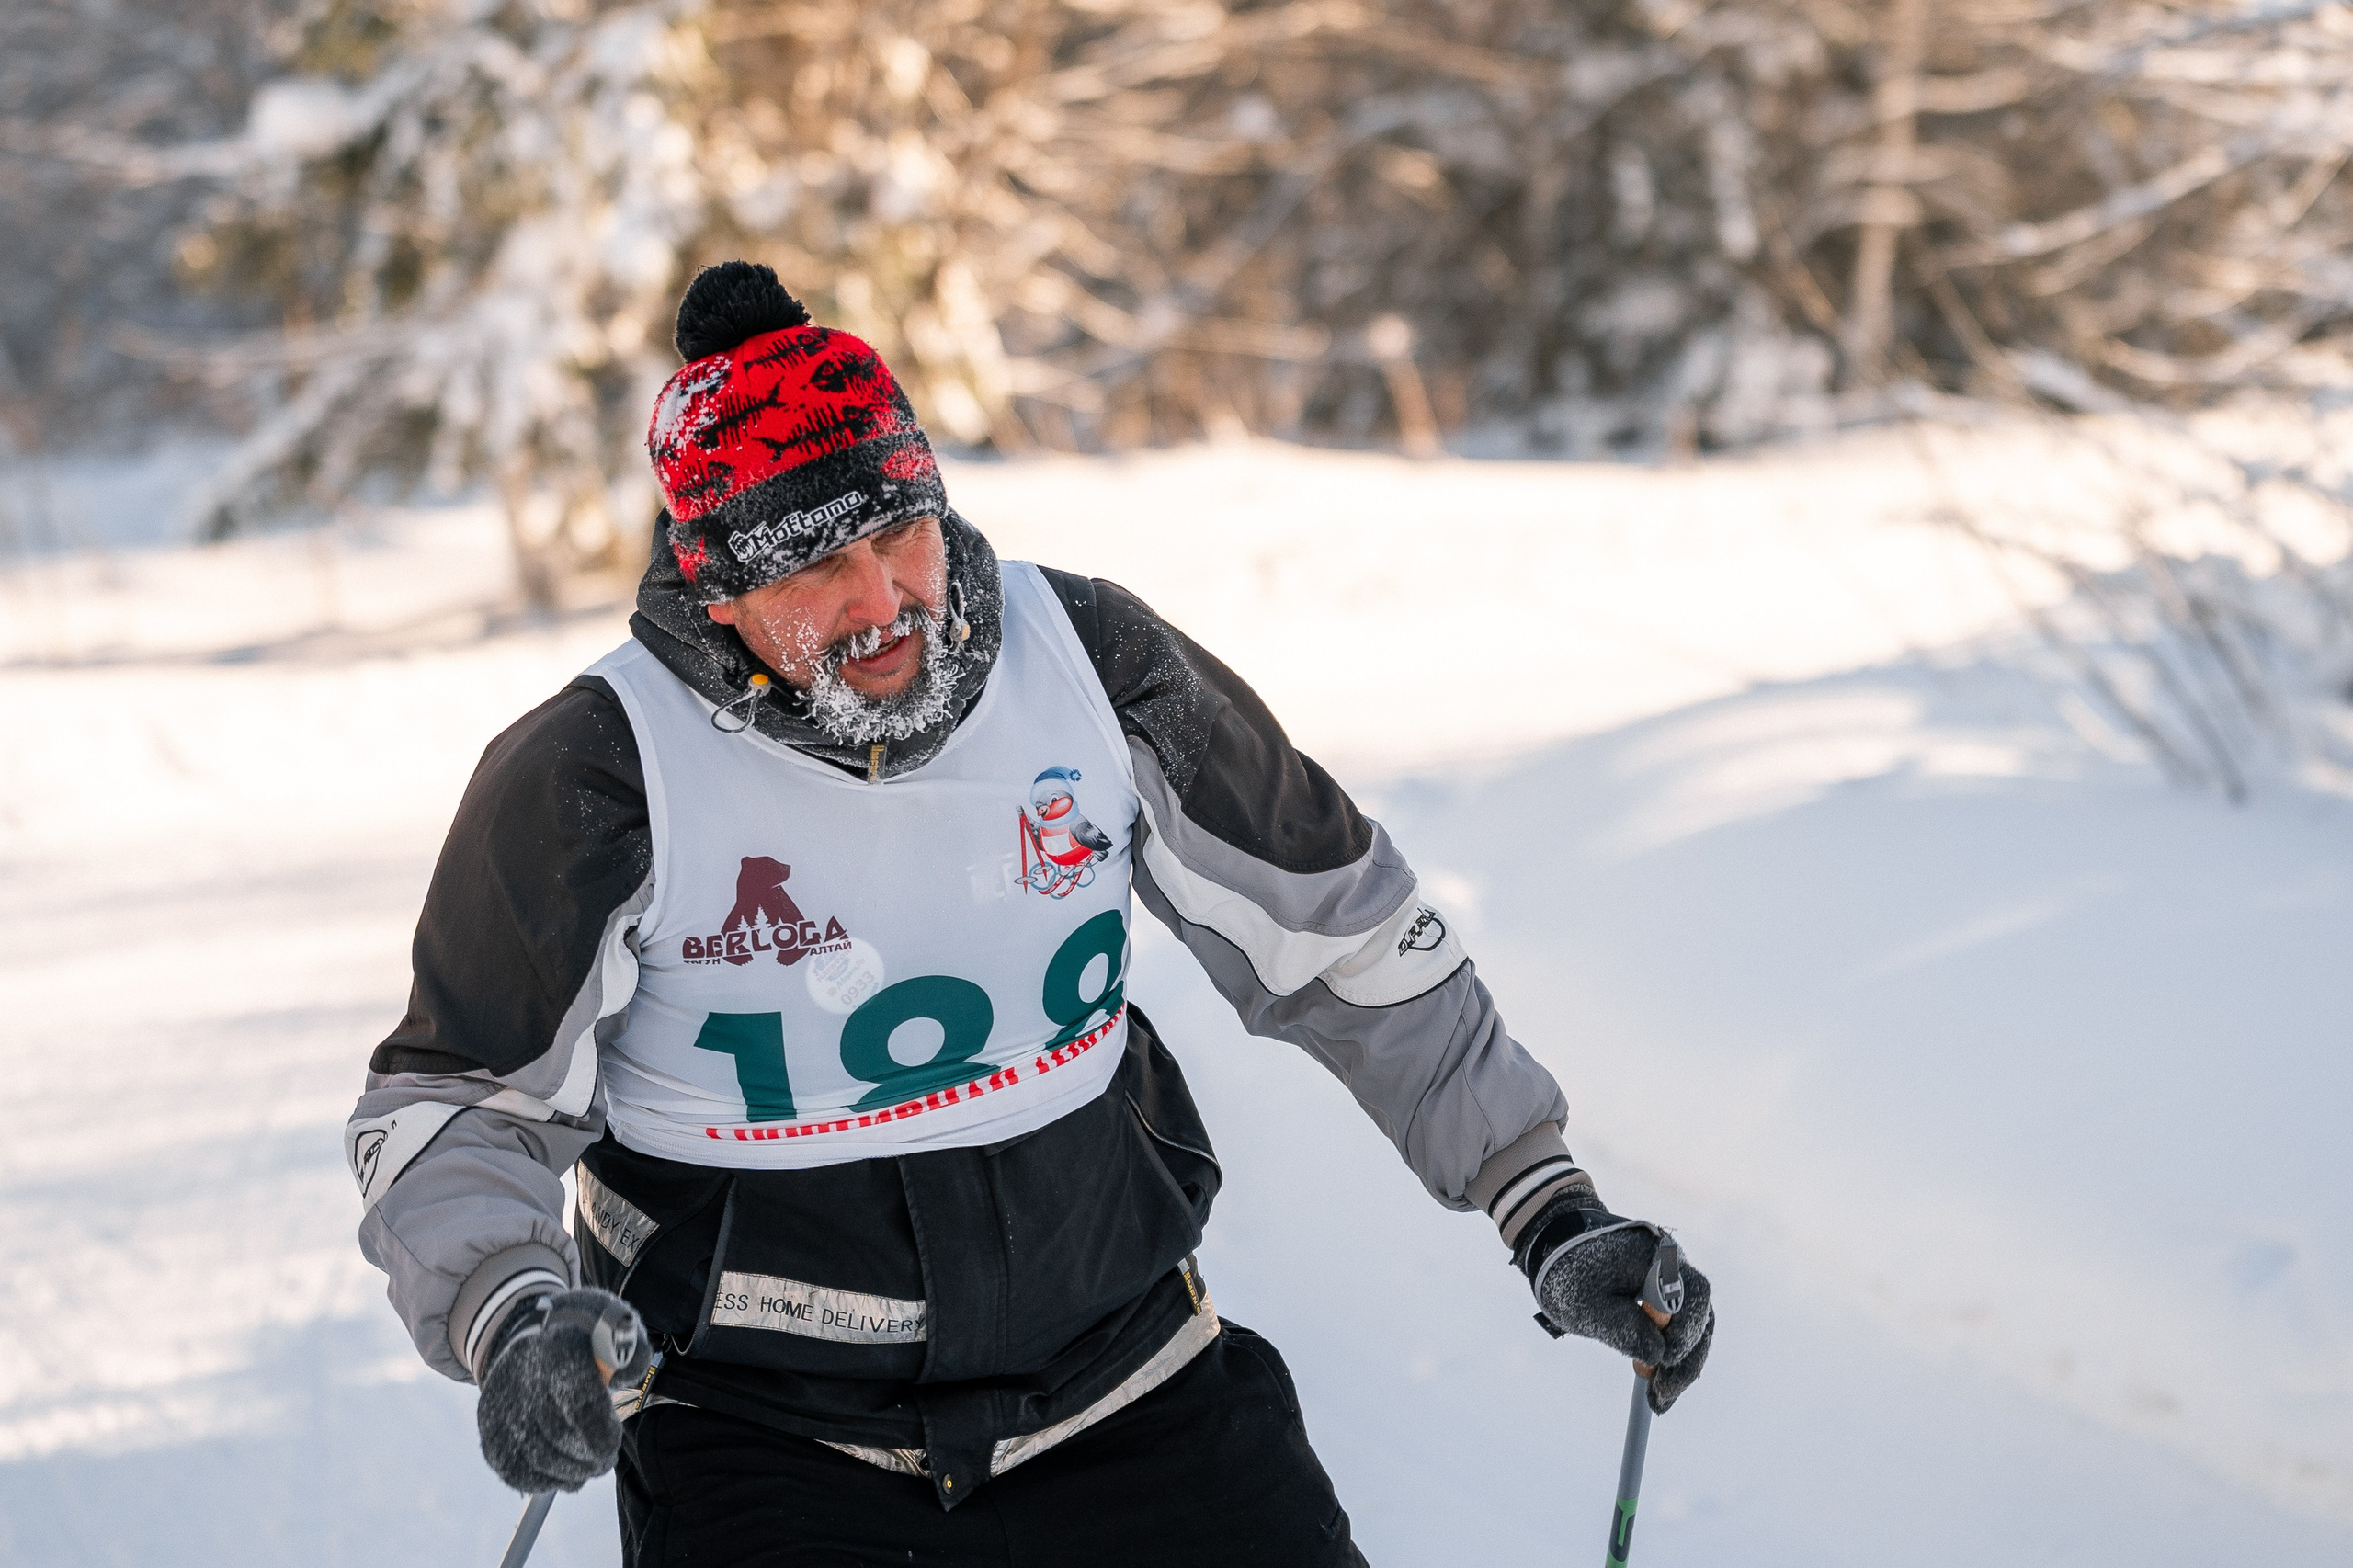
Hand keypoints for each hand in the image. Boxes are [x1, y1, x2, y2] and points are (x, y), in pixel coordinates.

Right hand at [475, 1287, 650, 1492]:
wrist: (529, 1332)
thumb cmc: (581, 1334)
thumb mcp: (614, 1324)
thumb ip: (631, 1351)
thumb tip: (628, 1375)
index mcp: (557, 1351)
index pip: (578, 1404)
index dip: (600, 1432)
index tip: (613, 1440)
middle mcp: (522, 1380)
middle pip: (560, 1437)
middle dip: (590, 1457)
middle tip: (605, 1459)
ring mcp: (502, 1409)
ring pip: (539, 1459)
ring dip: (571, 1472)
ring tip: (589, 1465)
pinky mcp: (491, 1432)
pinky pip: (517, 1471)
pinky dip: (545, 1479)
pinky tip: (564, 1471)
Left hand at [1513, 1192, 1713, 1412]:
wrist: (1555, 1242)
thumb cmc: (1567, 1269)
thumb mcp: (1584, 1305)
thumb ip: (1622, 1328)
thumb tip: (1658, 1356)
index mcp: (1657, 1258)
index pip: (1691, 1299)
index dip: (1684, 1336)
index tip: (1659, 1366)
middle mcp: (1673, 1265)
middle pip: (1699, 1317)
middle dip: (1685, 1361)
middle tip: (1661, 1400)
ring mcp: (1671, 1278)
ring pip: (1692, 1325)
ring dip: (1680, 1362)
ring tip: (1658, 1399)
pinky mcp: (1663, 1293)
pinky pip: (1678, 1325)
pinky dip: (1670, 1351)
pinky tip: (1656, 1380)